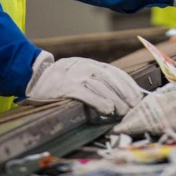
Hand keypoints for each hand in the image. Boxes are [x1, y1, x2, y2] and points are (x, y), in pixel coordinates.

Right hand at [25, 51, 143, 116]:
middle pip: (110, 79)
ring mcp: (76, 75)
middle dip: (125, 93)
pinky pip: (86, 93)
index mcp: (91, 64)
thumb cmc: (62, 79)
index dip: (128, 85)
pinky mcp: (68, 86)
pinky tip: (108, 109)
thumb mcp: (81, 73)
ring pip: (101, 86)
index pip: (115, 73)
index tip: (138, 97)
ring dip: (115, 99)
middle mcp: (86, 67)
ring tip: (123, 111)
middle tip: (134, 107)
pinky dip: (99, 101)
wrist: (38, 77)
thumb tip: (119, 95)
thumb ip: (97, 80)